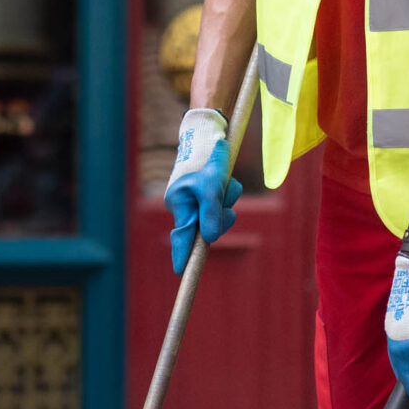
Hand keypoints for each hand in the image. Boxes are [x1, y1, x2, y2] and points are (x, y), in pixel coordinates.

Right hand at [165, 109, 241, 273]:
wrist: (210, 136)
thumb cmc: (207, 161)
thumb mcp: (211, 187)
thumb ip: (211, 214)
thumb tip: (212, 240)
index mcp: (180, 204)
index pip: (182, 236)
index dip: (183, 255)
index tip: (181, 272)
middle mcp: (187, 206)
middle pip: (208, 226)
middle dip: (220, 213)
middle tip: (224, 200)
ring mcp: (198, 201)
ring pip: (220, 213)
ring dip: (227, 200)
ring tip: (225, 182)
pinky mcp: (209, 194)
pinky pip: (224, 202)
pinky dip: (229, 193)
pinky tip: (227, 180)